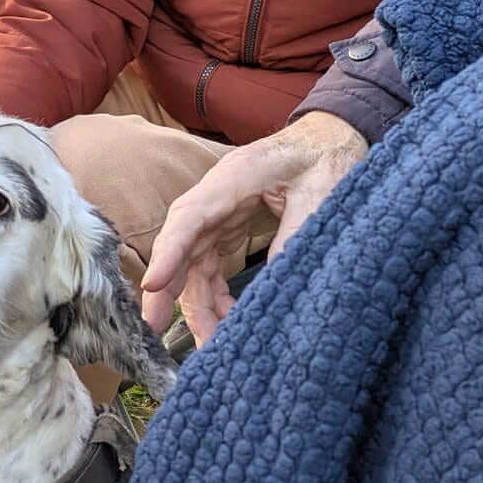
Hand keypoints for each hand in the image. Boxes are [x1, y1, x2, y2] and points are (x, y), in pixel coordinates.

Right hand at [142, 111, 365, 343]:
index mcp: (234, 178)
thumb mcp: (320, 195)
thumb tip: (276, 286)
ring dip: (195, 303)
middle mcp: (216, 197)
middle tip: (154, 329)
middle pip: (181, 246)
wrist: (331, 141)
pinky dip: (215, 296)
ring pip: (194, 264)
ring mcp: (219, 215)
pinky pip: (210, 267)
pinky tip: (228, 319)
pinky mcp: (227, 229)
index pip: (190, 217)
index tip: (152, 287)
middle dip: (167, 289)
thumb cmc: (326, 159)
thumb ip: (295, 236)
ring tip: (207, 341)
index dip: (169, 253)